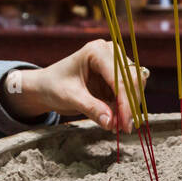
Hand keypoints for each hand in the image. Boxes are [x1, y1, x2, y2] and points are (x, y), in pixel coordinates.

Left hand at [1, 39, 146, 131]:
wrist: (46, 86)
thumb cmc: (53, 86)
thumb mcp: (70, 97)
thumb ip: (92, 108)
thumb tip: (111, 123)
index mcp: (97, 51)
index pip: (120, 78)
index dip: (125, 102)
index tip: (125, 125)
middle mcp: (110, 53)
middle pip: (133, 80)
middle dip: (130, 106)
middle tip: (123, 128)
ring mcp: (115, 63)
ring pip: (135, 87)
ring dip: (129, 108)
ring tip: (116, 126)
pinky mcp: (116, 76)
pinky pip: (129, 93)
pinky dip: (125, 107)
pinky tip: (115, 120)